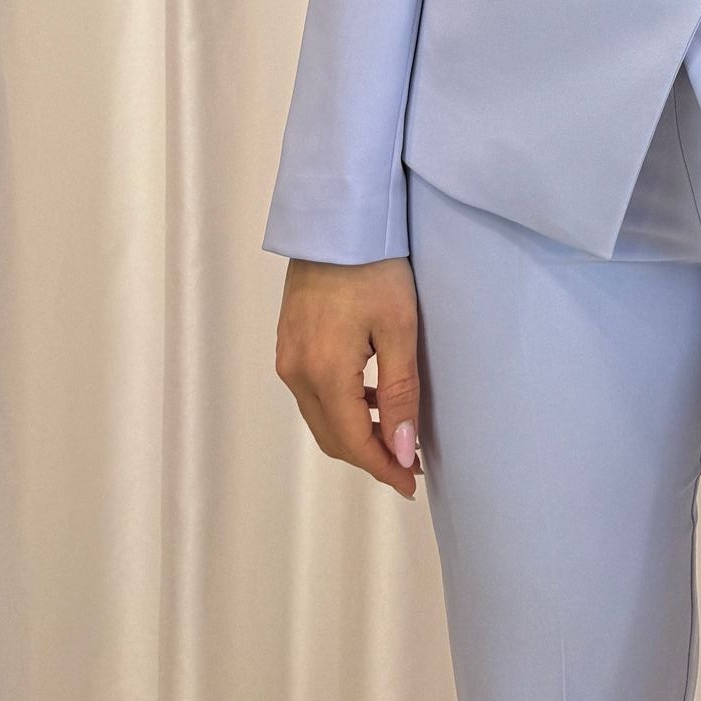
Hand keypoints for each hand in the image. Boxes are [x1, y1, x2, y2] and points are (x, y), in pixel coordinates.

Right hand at [274, 256, 423, 499]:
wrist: (338, 217)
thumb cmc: (376, 266)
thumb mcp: (399, 329)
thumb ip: (399, 394)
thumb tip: (400, 451)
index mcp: (323, 373)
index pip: (352, 442)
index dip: (383, 468)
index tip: (412, 483)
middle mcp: (296, 372)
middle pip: (331, 436)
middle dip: (369, 456)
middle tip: (408, 462)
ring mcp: (288, 356)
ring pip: (320, 416)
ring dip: (354, 431)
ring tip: (395, 431)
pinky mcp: (289, 341)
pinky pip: (313, 392)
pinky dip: (341, 406)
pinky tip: (370, 395)